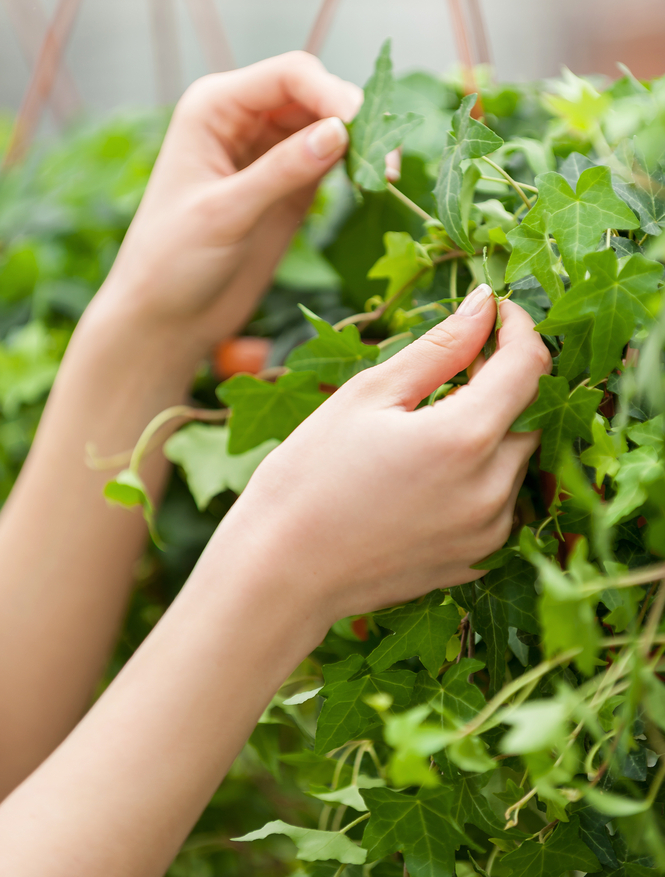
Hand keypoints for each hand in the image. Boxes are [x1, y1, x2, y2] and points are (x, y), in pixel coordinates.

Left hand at [91, 52, 361, 361]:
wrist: (167, 316)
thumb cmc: (172, 261)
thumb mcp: (224, 214)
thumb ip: (280, 172)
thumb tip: (340, 133)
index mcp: (214, 108)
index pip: (288, 76)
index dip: (331, 94)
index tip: (363, 130)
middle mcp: (243, 120)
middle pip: (316, 94)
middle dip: (353, 118)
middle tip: (384, 160)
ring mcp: (269, 152)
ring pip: (330, 125)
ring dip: (362, 143)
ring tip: (385, 175)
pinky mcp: (290, 186)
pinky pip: (332, 160)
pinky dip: (357, 166)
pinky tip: (375, 184)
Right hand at [220, 288, 550, 626]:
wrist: (281, 571)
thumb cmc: (310, 476)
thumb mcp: (369, 395)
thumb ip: (439, 347)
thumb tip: (484, 304)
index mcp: (464, 440)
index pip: (529, 366)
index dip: (519, 328)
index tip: (496, 310)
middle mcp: (491, 491)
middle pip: (531, 413)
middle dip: (506, 377)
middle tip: (458, 362)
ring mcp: (488, 532)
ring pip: (518, 458)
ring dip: (494, 427)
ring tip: (434, 417)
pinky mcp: (476, 559)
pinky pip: (500, 500)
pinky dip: (482, 472)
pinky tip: (431, 467)